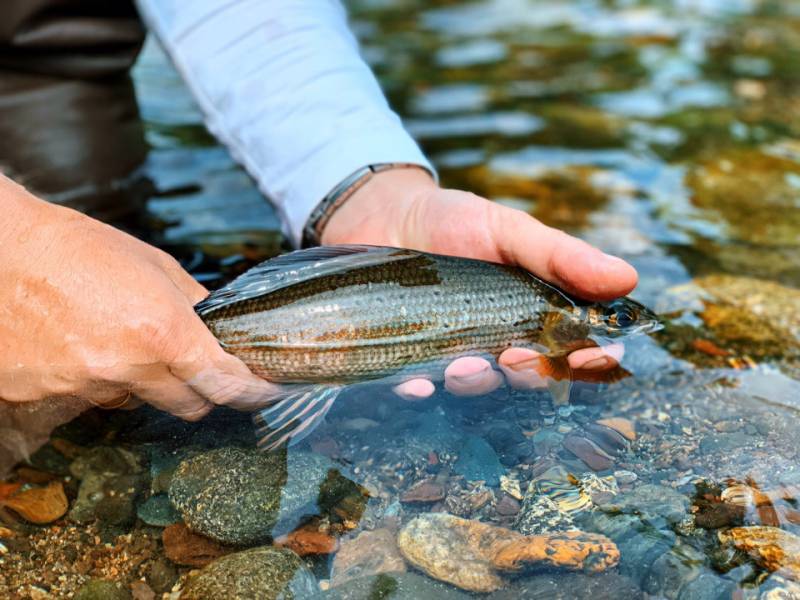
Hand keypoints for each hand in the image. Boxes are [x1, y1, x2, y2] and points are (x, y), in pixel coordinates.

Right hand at [0, 176, 277, 419]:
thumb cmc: (78, 248)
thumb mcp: (154, 266)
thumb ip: (195, 306)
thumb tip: (222, 333)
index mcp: (162, 332)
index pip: (224, 384)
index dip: (253, 393)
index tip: (265, 392)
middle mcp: (126, 368)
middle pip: (190, 407)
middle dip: (204, 392)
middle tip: (201, 369)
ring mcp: (83, 388)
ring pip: (139, 403)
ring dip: (145, 383)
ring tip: (120, 338)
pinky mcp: (46, 398)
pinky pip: (92, 399)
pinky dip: (99, 381)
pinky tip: (83, 345)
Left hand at [322, 167, 637, 398]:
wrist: (382, 214)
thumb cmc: (453, 221)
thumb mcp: (508, 230)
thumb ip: (560, 257)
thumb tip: (627, 278)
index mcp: (534, 311)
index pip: (575, 347)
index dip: (592, 358)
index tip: (593, 355)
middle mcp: (499, 338)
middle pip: (529, 375)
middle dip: (530, 374)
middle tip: (517, 356)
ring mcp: (455, 351)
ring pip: (478, 386)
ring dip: (478, 384)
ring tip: (465, 366)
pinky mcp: (410, 357)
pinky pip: (420, 385)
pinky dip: (422, 389)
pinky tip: (418, 383)